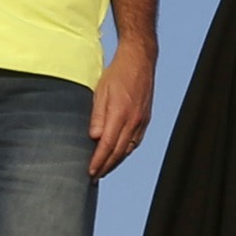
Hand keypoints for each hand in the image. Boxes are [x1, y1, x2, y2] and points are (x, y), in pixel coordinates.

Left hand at [89, 41, 154, 177]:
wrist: (140, 59)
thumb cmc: (118, 72)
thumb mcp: (102, 91)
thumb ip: (98, 115)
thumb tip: (94, 137)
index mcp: (121, 113)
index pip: (108, 145)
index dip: (98, 161)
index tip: (89, 172)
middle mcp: (134, 120)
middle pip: (119, 151)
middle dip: (106, 166)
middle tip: (93, 177)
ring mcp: (142, 120)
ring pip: (128, 149)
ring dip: (116, 162)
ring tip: (104, 170)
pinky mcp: (146, 118)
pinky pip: (136, 141)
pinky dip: (126, 152)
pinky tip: (119, 155)